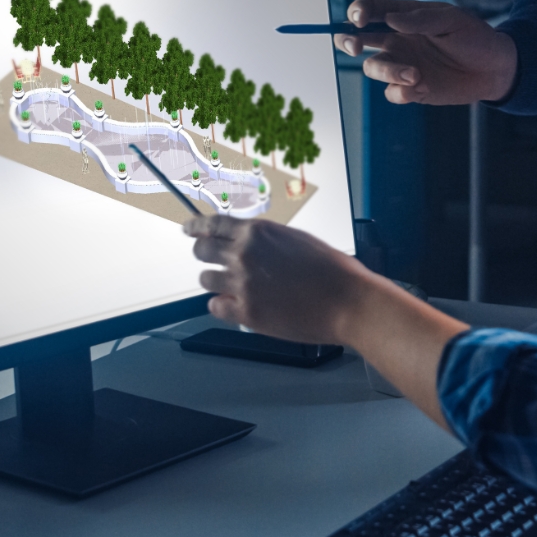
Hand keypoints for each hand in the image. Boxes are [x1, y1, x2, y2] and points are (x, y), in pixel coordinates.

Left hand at [183, 215, 468, 426]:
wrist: (348, 301)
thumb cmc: (333, 270)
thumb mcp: (297, 240)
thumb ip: (268, 241)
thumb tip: (251, 245)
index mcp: (258, 232)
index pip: (213, 224)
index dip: (196, 226)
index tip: (188, 228)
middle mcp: (244, 254)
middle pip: (202, 250)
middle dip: (203, 253)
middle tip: (208, 259)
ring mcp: (242, 283)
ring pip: (206, 279)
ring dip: (215, 281)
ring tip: (230, 286)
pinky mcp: (246, 312)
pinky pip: (216, 307)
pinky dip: (221, 305)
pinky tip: (232, 305)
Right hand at [335, 0, 517, 105]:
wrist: (494, 69)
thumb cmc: (475, 37)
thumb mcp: (452, 20)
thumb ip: (421, 19)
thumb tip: (390, 20)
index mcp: (403, 17)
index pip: (370, 9)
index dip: (358, 12)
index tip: (360, 20)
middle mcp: (396, 40)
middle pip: (356, 38)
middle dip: (347, 41)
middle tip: (356, 47)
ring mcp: (401, 64)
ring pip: (373, 68)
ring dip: (389, 71)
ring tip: (416, 75)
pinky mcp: (411, 89)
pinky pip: (392, 93)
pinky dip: (403, 92)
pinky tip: (426, 86)